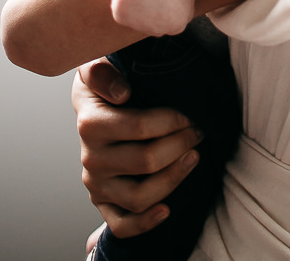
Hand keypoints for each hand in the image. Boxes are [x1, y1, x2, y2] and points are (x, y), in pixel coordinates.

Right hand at [73, 57, 203, 239]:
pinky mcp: (102, 203)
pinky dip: (146, 222)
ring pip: (139, 197)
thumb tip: (122, 92)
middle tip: (199, 131)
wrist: (90, 109)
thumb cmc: (103, 85)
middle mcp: (91, 158)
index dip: (173, 121)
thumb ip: (101, 71)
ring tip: (194, 157)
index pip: (140, 126)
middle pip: (146, 161)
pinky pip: (122, 225)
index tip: (192, 113)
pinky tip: (167, 209)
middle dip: (181, 145)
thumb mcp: (95, 64)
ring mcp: (96, 184)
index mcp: (91, 124)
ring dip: (174, 178)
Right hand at [111, 0, 195, 36]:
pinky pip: (124, 13)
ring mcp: (138, 26)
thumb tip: (177, 19)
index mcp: (176, 27)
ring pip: (138, 21)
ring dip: (139, 10)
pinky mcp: (121, 18)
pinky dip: (125, 4)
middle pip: (154, 26)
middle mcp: (157, 31)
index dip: (167, 10)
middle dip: (153, 13)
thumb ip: (185, 13)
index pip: (171, 25)